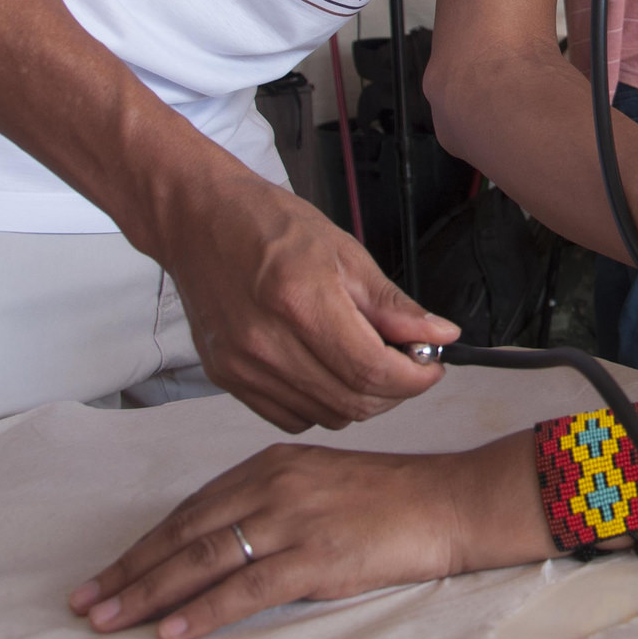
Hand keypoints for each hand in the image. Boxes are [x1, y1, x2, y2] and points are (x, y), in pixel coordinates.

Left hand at [70, 441, 506, 638]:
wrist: (450, 500)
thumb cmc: (393, 499)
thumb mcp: (321, 485)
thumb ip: (271, 506)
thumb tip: (223, 547)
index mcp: (271, 466)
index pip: (191, 509)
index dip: (145, 545)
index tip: (108, 573)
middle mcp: (274, 485)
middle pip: (185, 533)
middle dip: (130, 571)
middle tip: (87, 602)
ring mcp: (293, 520)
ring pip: (203, 559)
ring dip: (150, 594)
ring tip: (111, 620)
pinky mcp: (316, 556)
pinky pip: (246, 588)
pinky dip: (203, 611)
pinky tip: (172, 631)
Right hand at [162, 177, 460, 431]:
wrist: (198, 221)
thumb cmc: (268, 224)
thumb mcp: (344, 251)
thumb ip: (392, 305)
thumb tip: (439, 335)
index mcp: (300, 300)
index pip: (371, 369)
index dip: (413, 378)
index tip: (431, 367)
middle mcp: (266, 341)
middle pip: (351, 401)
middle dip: (394, 391)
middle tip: (407, 365)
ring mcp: (242, 365)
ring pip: (325, 416)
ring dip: (360, 400)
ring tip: (368, 364)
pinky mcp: (226, 378)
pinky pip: (291, 417)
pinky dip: (322, 405)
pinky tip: (328, 372)